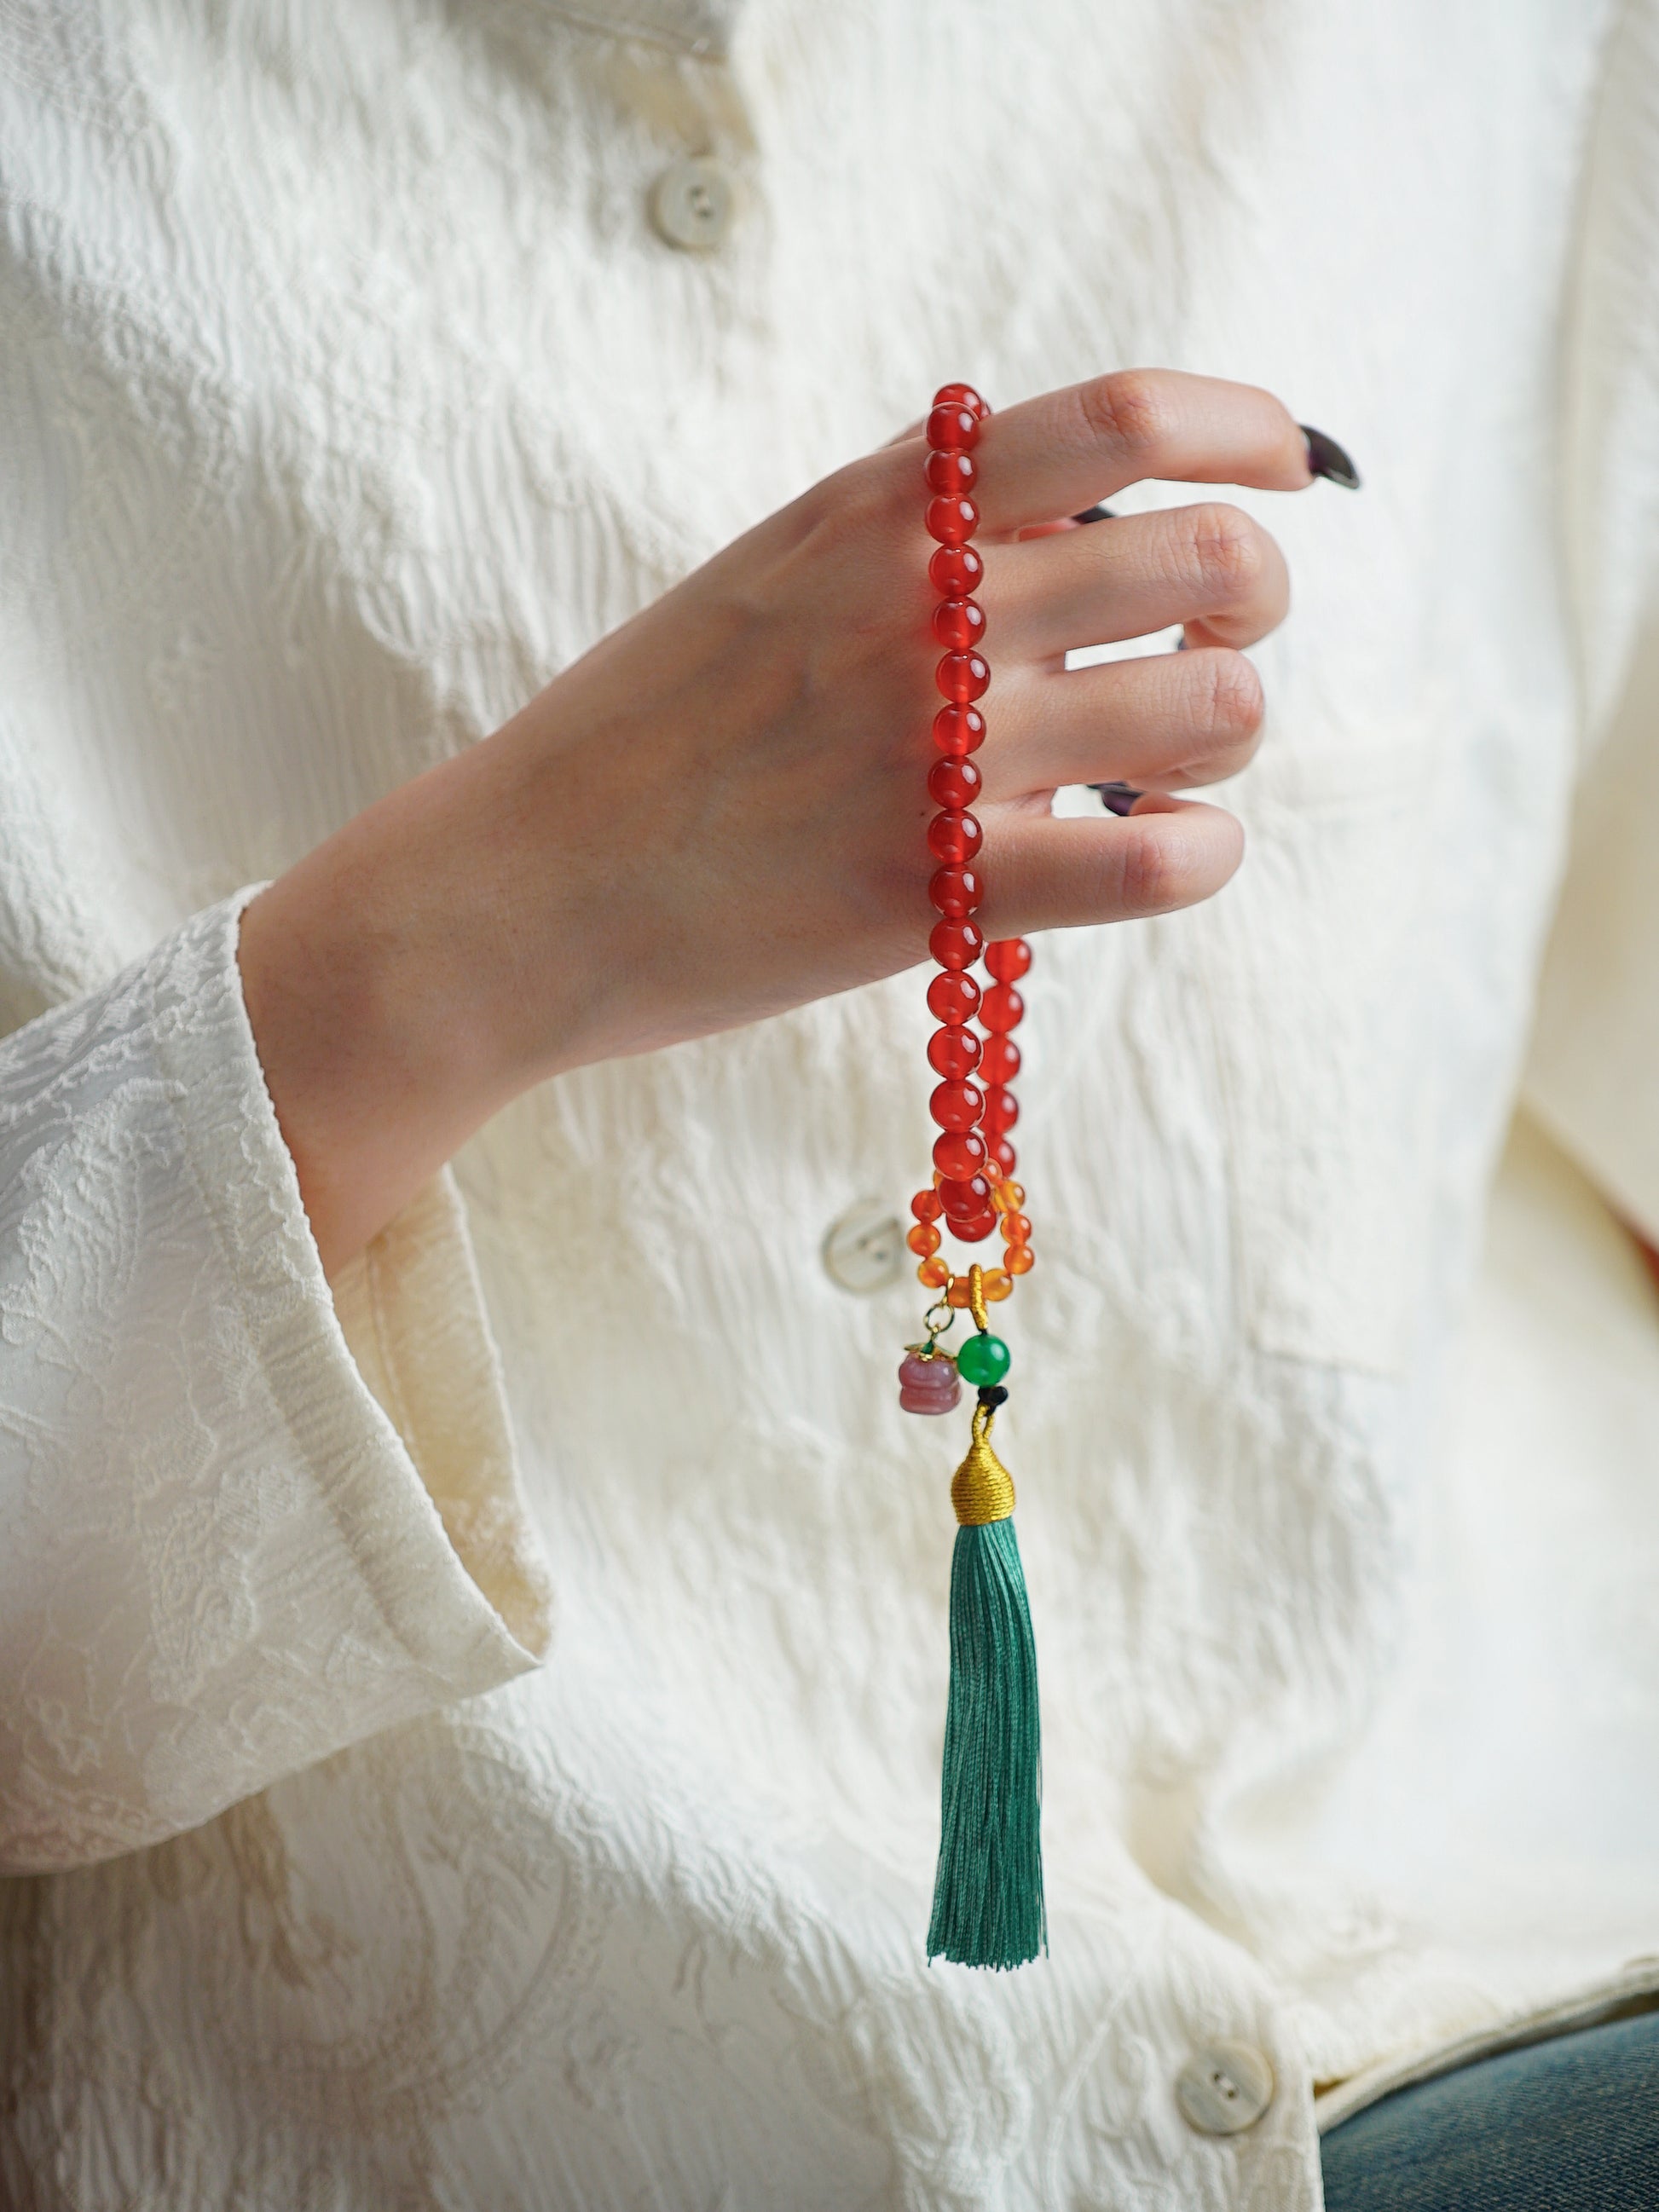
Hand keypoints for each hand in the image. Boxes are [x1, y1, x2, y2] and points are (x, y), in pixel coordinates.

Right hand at [239, 368, 1320, 1274]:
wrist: (514, 890)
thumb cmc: (643, 740)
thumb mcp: (772, 578)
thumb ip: (919, 539)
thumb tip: (1095, 537)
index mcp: (878, 513)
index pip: (1124, 415)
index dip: (1247, 430)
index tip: (1288, 470)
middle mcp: (918, 609)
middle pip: (1208, 558)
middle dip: (1256, 601)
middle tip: (1216, 652)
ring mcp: (931, 752)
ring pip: (1212, 706)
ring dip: (1231, 735)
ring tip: (1170, 770)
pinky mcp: (932, 893)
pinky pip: (1154, 864)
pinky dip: (1203, 856)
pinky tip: (1171, 854)